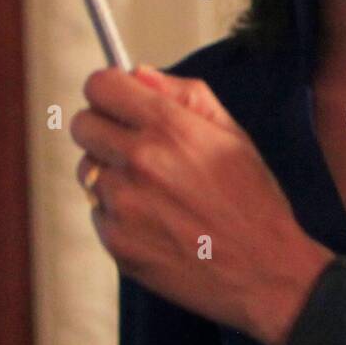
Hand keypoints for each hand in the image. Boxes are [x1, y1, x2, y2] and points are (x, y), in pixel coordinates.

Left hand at [70, 66, 331, 344]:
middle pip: (82, 125)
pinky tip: (156, 222)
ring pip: (88, 171)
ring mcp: (123, 203)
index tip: (117, 99)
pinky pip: (98, 212)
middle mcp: (139, 160)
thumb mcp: (233, 134)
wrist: (263, 270)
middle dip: (105, 129)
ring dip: (112, 174)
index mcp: (169, 127)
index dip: (109, 89)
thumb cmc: (253, 201)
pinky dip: (119, 213)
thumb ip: (185, 95)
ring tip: (155, 192)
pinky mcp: (115, 241)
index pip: (100, 87)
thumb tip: (139, 75)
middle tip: (135, 146)